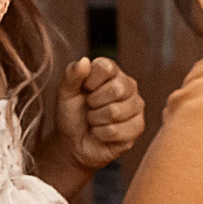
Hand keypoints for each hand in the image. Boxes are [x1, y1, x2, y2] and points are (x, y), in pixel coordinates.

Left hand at [53, 56, 144, 170]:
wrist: (73, 142)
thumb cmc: (71, 114)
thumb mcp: (65, 92)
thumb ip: (71, 75)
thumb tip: (84, 61)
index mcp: (112, 71)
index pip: (106, 68)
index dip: (90, 82)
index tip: (84, 90)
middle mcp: (128, 85)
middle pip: (117, 89)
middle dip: (94, 103)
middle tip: (90, 107)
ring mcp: (136, 106)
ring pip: (115, 112)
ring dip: (96, 120)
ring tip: (94, 120)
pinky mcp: (137, 127)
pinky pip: (116, 131)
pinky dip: (101, 134)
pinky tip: (100, 132)